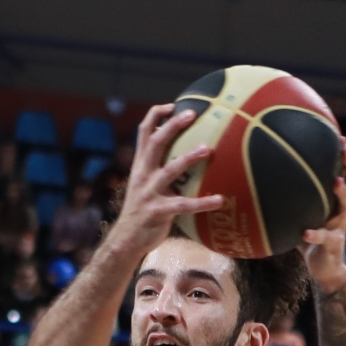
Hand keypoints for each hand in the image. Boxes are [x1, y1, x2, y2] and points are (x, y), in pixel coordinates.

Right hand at [108, 104, 222, 250]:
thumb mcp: (144, 185)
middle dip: (172, 126)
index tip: (172, 105)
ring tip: (208, 148)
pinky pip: (183, 205)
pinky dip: (203, 203)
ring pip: (170, 169)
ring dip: (189, 157)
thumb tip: (182, 157)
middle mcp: (143, 174)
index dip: (156, 116)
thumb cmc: (142, 211)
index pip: (144, 133)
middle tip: (191, 114)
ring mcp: (149, 192)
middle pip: (155, 142)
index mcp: (140, 165)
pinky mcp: (158, 212)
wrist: (125, 240)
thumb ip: (158, 170)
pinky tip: (220, 200)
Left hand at [302, 143, 345, 287]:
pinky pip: (326, 238)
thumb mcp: (305, 214)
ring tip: (336, 183)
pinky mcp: (333, 245)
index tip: (341, 139)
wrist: (325, 267)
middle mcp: (342, 211)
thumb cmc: (312, 236)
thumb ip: (295, 198)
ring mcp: (340, 227)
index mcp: (336, 202)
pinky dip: (316, 234)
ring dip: (342, 194)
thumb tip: (268, 177)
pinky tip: (305, 232)